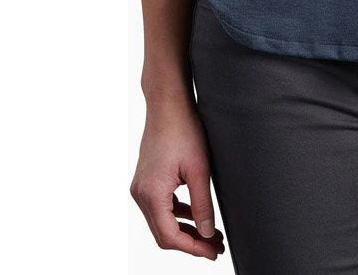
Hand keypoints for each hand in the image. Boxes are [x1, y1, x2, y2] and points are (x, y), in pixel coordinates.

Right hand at [131, 99, 225, 260]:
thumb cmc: (184, 130)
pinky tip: (197, 216)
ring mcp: (141, 188)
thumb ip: (203, 205)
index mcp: (151, 193)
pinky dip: (178, 214)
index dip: (192, 248)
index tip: (213, 252)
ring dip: (186, 229)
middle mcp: (140, 194)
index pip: (169, 236)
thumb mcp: (200, 169)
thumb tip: (207, 234)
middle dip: (191, 242)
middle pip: (164, 232)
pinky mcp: (147, 181)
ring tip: (212, 235)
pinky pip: (161, 207)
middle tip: (216, 247)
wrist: (168, 104)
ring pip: (162, 221)